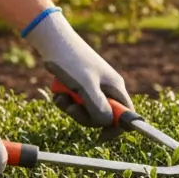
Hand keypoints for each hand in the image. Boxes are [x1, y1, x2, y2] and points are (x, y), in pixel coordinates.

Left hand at [23, 8, 132, 141]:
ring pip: (87, 111)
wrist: (52, 40)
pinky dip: (65, 102)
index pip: (126, 115)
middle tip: (72, 108)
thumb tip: (106, 123)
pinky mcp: (81, 85)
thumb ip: (97, 105)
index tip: (100, 138)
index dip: (116, 129)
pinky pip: (76, 103)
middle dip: (85, 117)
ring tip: (62, 97)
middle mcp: (108, 89)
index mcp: (115, 88)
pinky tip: (58, 93)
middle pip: (103, 117)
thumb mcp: (84, 84)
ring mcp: (94, 87)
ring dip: (72, 109)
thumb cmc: (70, 60)